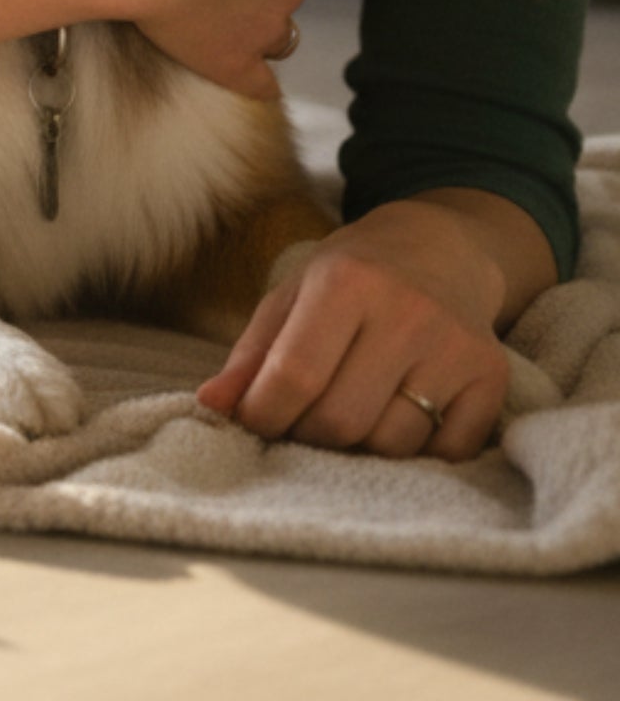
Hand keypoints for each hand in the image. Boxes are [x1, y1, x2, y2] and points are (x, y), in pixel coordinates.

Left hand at [195, 199, 514, 460]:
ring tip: (348, 412)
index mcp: (345, 282)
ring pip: (391, 444)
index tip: (253, 423)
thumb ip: (251, 354)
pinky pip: (445, 452)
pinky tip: (398, 416)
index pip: (296, 374)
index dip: (264, 414)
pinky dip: (414, 452)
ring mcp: (456, 347)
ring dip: (358, 446)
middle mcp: (407, 313)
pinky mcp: (492, 378)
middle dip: (307, 434)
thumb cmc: (351, 276)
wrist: (441, 249)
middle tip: (300, 421)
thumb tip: (211, 406)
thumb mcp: (292, 294)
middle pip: (341, 419)